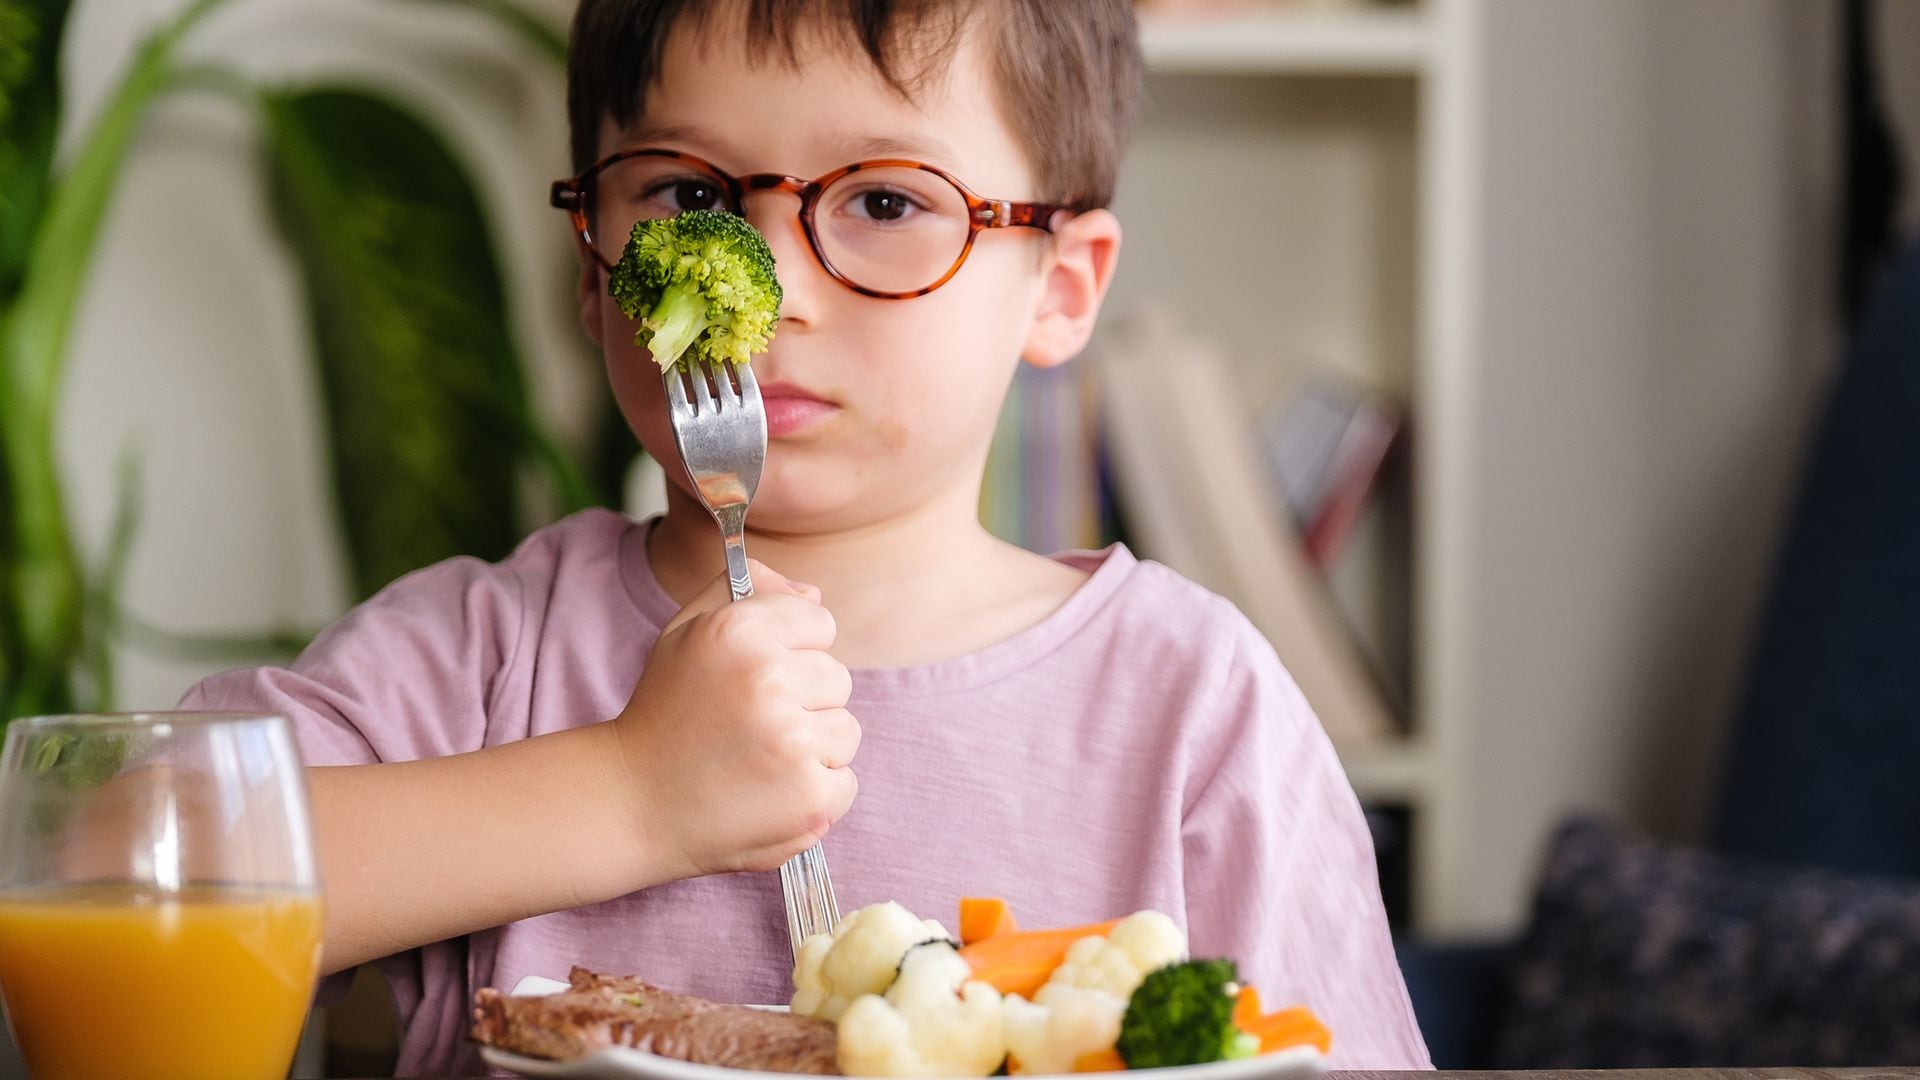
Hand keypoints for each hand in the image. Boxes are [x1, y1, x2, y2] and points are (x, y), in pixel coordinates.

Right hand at [611, 560, 858, 879]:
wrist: (633, 805)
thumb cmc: (666, 714)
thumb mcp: (686, 633)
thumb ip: (744, 591)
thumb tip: (813, 593)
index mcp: (738, 630)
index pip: (820, 623)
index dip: (792, 651)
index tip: (758, 677)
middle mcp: (767, 678)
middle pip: (837, 678)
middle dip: (803, 700)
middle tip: (749, 726)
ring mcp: (792, 740)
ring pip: (845, 730)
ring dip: (812, 748)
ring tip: (757, 761)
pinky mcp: (809, 796)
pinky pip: (845, 782)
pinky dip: (813, 793)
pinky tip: (767, 793)